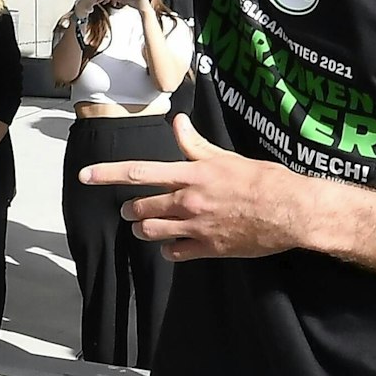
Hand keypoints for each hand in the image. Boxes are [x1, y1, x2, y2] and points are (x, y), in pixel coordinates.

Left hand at [88, 116, 307, 260]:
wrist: (290, 210)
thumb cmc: (262, 179)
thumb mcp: (225, 156)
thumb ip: (195, 144)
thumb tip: (177, 122)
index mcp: (189, 174)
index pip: (138, 172)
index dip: (107, 174)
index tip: (85, 176)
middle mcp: (187, 200)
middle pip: (140, 207)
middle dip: (130, 209)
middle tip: (129, 210)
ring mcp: (196, 227)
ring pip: (151, 231)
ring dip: (144, 229)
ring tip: (146, 226)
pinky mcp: (208, 249)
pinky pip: (174, 253)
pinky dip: (169, 249)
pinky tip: (173, 245)